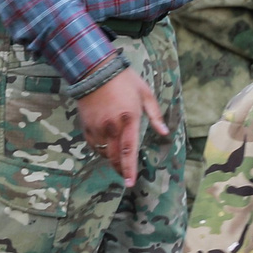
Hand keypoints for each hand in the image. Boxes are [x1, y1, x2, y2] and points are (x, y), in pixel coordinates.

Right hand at [76, 65, 166, 184]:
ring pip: (104, 152)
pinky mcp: (87, 126)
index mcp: (128, 120)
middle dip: (121, 169)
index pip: (128, 151)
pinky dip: (101, 149)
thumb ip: (155, 116)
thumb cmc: (124, 81)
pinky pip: (94, 145)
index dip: (130, 169)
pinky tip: (106, 145)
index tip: (131, 182)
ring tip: (118, 157)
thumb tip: (165, 133)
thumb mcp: (145, 94)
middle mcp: (111, 127)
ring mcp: (97, 128)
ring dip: (111, 158)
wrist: (95, 71)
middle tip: (126, 176)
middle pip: (114, 157)